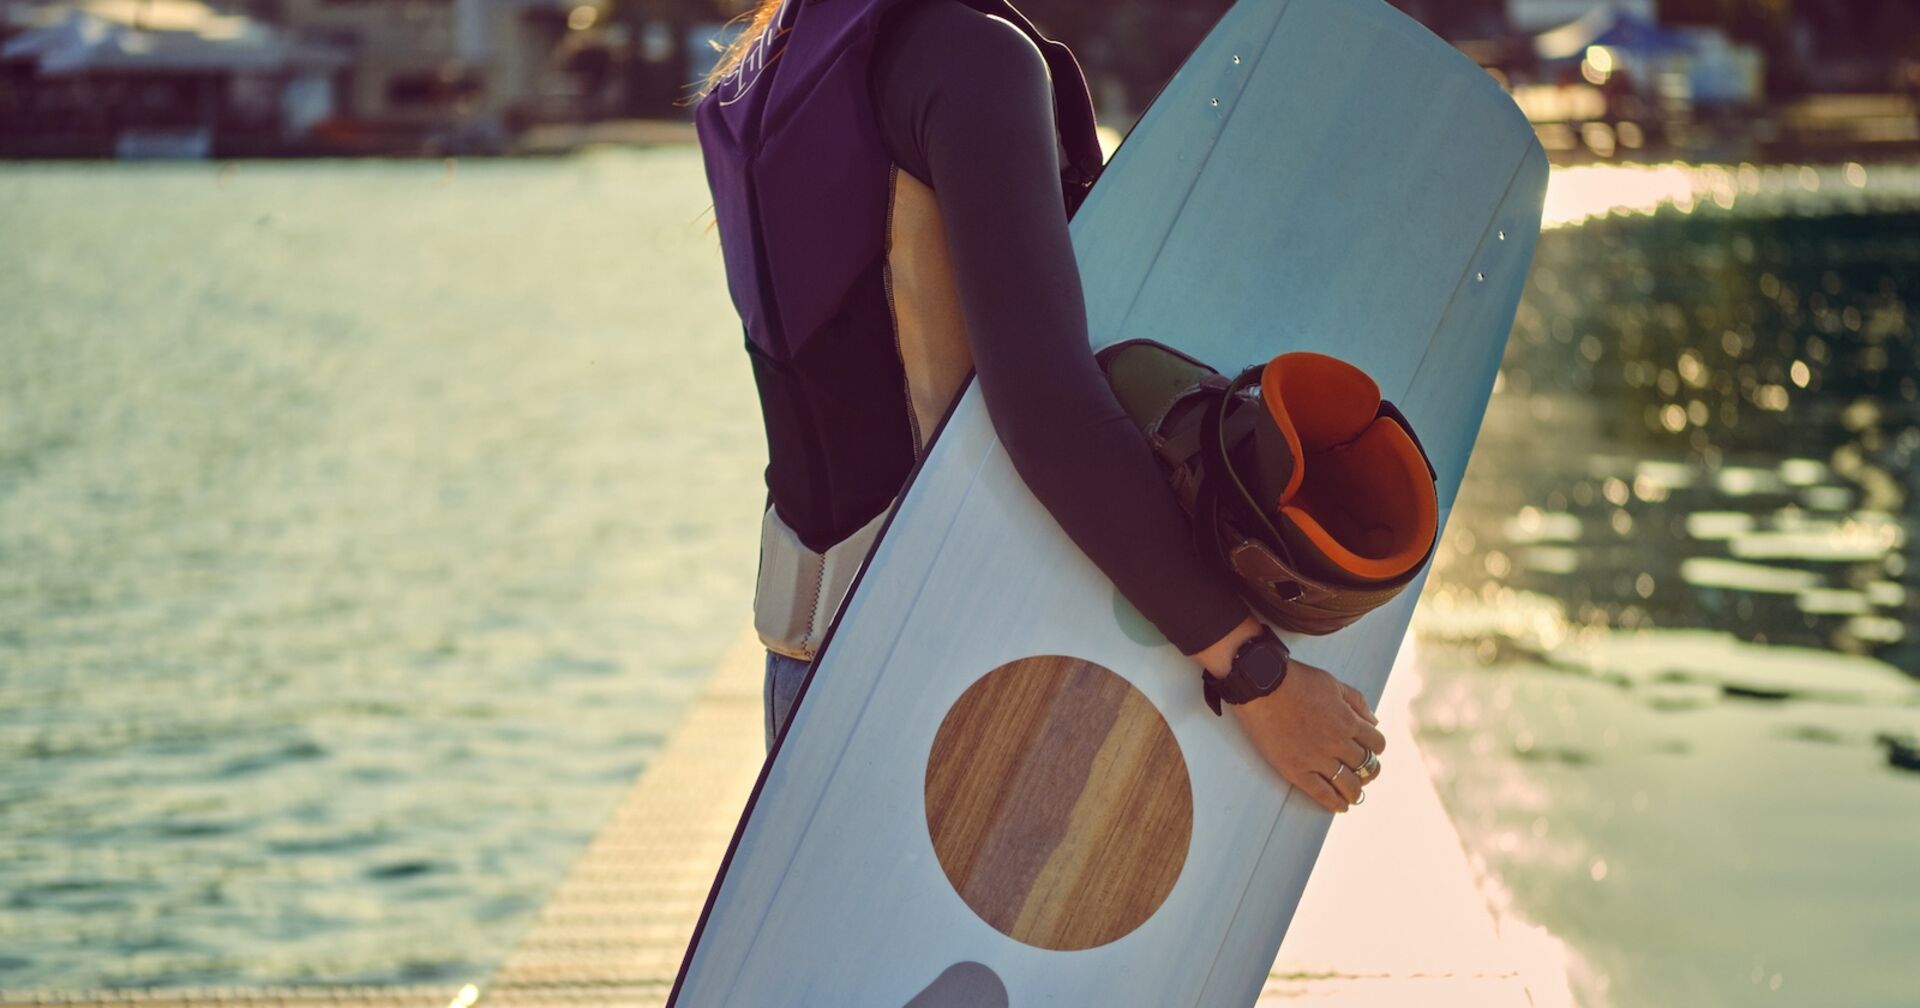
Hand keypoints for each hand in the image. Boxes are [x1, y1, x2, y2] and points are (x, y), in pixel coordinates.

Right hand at [1188, 614, 1385, 812]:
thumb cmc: (1295, 680)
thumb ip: (1357, 702)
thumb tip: (1373, 721)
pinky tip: (1340, 806)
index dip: (1376, 747)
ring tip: (1353, 793)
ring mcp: (1317, 759)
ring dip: (1355, 791)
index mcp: (1349, 721)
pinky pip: (1322, 794)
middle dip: (1368, 770)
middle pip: (1366, 766)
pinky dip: (1335, 803)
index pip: (1377, 743)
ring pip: (1349, 785)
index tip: (1369, 749)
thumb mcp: (1333, 683)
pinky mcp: (1296, 770)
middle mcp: (1338, 743)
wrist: (1261, 685)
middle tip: (1363, 772)